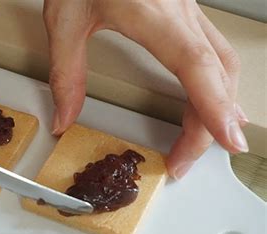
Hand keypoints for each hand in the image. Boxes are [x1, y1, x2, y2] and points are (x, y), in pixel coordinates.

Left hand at [43, 0, 248, 178]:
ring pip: (220, 61)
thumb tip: (64, 117)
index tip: (228, 142)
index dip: (216, 107)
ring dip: (217, 103)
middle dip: (209, 122)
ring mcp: (187, 8)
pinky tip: (208, 97)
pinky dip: (213, 83)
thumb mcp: (65, 17)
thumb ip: (66, 71)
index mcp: (154, 12)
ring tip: (203, 138)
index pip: (196, 66)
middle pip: (216, 72)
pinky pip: (210, 50)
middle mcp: (180, 11)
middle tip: (186, 159)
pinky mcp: (183, 9)